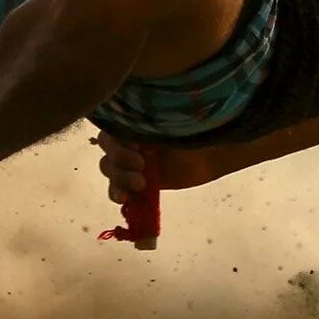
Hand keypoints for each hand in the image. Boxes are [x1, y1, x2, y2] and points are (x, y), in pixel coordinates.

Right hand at [94, 133, 213, 201]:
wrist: (211, 155)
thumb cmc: (194, 132)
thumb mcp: (170, 124)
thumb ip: (149, 125)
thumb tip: (133, 129)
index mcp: (132, 120)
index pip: (111, 127)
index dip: (117, 138)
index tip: (136, 145)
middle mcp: (128, 139)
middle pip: (107, 149)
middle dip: (119, 158)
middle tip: (142, 165)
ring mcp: (131, 162)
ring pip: (109, 168)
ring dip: (119, 177)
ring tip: (141, 183)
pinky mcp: (136, 182)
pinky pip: (117, 188)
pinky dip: (116, 193)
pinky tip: (124, 198)